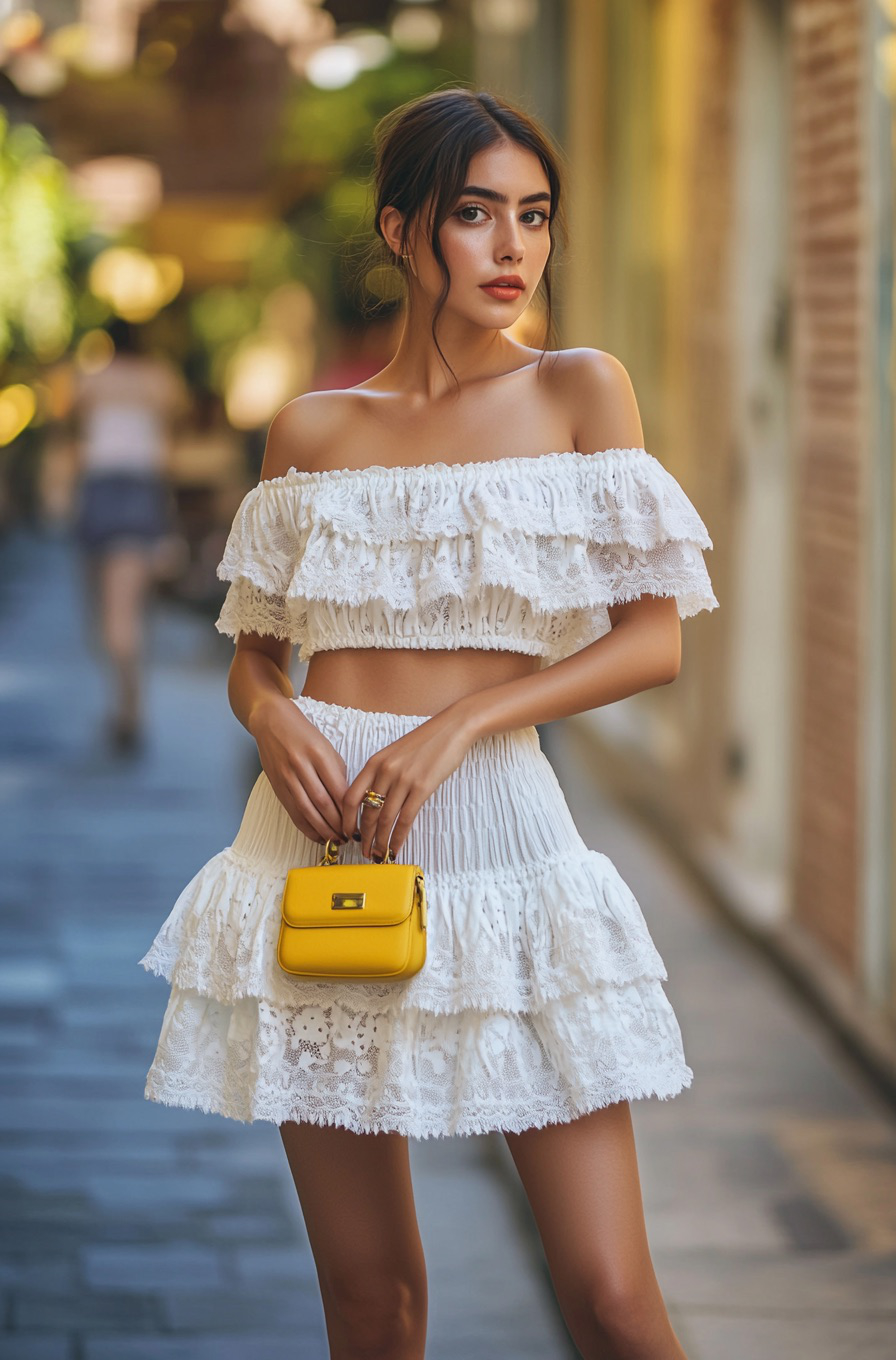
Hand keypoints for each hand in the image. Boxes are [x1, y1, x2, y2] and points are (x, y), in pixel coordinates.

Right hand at [248, 695, 348, 844]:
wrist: (272, 722)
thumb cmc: (304, 734)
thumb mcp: (327, 748)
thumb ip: (337, 773)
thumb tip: (347, 802)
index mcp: (319, 754)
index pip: (338, 790)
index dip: (349, 812)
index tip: (358, 823)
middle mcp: (302, 766)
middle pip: (323, 804)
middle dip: (337, 825)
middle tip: (348, 838)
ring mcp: (287, 777)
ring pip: (307, 811)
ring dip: (323, 830)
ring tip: (335, 841)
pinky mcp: (277, 786)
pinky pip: (293, 812)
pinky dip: (306, 827)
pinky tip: (317, 835)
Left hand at [342, 706, 475, 859]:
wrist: (451, 729)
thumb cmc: (425, 742)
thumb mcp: (395, 753)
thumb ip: (381, 774)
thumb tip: (374, 801)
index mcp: (374, 762)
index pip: (350, 796)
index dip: (346, 819)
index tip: (348, 833)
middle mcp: (385, 771)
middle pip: (366, 812)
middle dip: (364, 836)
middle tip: (364, 851)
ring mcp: (403, 779)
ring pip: (385, 819)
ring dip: (380, 841)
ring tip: (379, 854)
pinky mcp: (422, 787)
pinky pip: (405, 819)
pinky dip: (399, 837)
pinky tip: (396, 848)